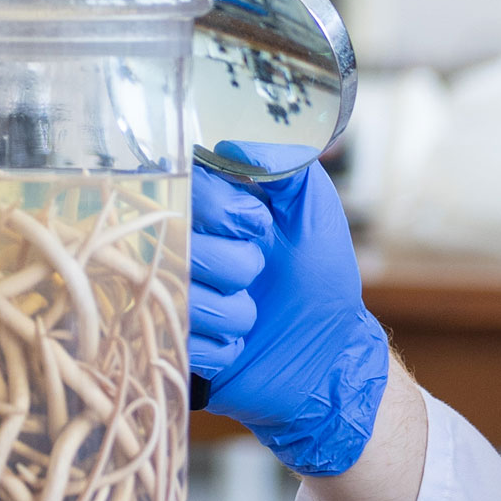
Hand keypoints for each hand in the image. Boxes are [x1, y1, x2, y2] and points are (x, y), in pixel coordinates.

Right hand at [191, 141, 390, 475]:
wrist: (329, 353)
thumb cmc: (320, 275)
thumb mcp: (314, 211)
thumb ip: (286, 166)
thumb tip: (232, 147)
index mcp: (205, 211)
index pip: (185, 190)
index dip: (225, 211)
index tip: (259, 225)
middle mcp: (178, 249)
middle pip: (180, 246)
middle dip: (236, 266)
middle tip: (258, 273)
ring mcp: (171, 299)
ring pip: (182, 298)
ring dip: (235, 312)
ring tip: (254, 314)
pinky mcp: (175, 347)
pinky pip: (185, 343)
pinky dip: (223, 348)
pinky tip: (239, 346)